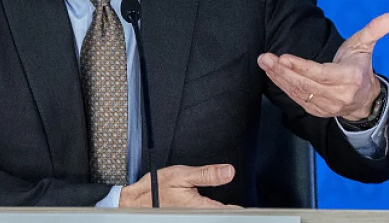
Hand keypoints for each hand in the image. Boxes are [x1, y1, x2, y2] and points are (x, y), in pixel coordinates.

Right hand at [118, 164, 240, 207]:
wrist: (135, 203)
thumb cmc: (155, 188)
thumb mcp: (181, 175)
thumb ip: (207, 175)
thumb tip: (229, 171)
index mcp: (200, 208)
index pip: (228, 213)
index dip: (240, 210)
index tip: (252, 208)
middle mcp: (197, 218)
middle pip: (221, 217)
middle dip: (230, 213)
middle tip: (240, 208)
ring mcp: (191, 220)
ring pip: (212, 218)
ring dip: (219, 213)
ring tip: (228, 210)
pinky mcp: (186, 219)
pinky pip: (204, 218)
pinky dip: (210, 215)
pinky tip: (214, 211)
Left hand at [257, 12, 388, 120]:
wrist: (363, 100)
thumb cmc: (359, 67)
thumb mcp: (366, 46)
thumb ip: (375, 30)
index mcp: (350, 78)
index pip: (321, 74)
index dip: (301, 67)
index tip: (284, 57)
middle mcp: (338, 95)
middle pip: (306, 84)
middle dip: (283, 71)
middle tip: (266, 58)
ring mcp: (326, 106)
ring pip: (299, 92)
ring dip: (279, 78)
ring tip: (265, 62)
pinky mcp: (317, 111)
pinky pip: (297, 99)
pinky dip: (282, 86)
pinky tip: (272, 73)